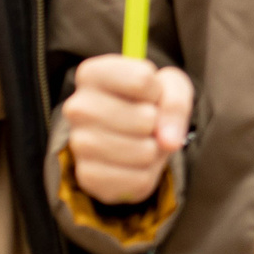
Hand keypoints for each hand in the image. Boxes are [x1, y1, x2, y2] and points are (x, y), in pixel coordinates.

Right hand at [66, 54, 193, 205]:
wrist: (132, 136)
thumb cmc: (149, 102)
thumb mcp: (169, 86)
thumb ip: (175, 102)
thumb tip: (168, 141)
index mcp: (93, 74)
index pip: (141, 79)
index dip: (158, 90)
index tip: (150, 93)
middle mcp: (78, 107)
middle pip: (145, 118)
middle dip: (158, 123)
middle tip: (147, 122)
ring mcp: (79, 144)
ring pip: (144, 151)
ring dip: (154, 149)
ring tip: (142, 141)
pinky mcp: (87, 176)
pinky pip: (139, 179)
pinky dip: (147, 173)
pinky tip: (134, 163)